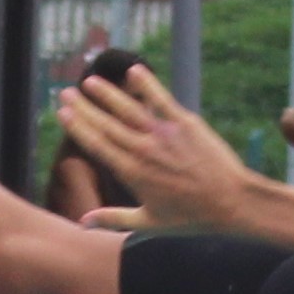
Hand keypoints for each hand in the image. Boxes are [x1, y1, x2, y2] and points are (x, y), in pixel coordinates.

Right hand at [56, 67, 253, 231]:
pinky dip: (147, 84)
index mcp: (131, 173)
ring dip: (107, 93)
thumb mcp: (149, 223)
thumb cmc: (192, 217)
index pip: (97, 144)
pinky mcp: (185, 123)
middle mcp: (143, 150)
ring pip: (128, 108)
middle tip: (64, 92)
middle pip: (106, 124)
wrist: (232, 202)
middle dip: (84, 107)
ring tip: (89, 82)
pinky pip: (162, 99)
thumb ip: (113, 218)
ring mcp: (164, 134)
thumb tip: (82, 222)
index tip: (62, 113)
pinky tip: (133, 71)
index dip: (77, 126)